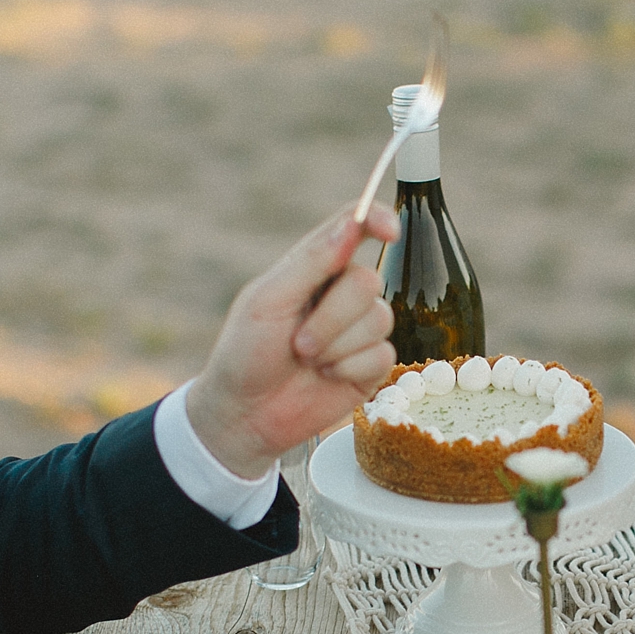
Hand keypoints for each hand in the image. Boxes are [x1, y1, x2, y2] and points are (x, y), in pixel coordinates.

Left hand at [185, 204, 399, 478]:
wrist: (245, 414)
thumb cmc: (246, 352)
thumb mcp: (269, 300)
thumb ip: (312, 261)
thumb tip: (353, 224)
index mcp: (315, 267)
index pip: (354, 227)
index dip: (377, 220)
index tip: (389, 231)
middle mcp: (342, 294)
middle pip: (368, 281)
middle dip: (333, 316)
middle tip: (299, 342)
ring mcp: (359, 329)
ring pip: (380, 319)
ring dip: (337, 345)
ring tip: (307, 361)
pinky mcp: (370, 365)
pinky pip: (384, 354)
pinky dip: (350, 368)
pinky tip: (326, 378)